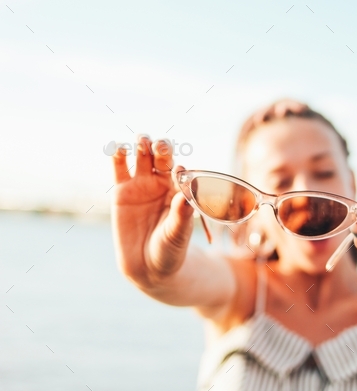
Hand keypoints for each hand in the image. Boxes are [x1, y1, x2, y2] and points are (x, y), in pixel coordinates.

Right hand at [111, 135, 193, 286]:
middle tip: (160, 147)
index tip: (178, 170)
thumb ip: (181, 216)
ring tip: (141, 141)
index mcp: (181, 189)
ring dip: (143, 145)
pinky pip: (120, 167)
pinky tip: (119, 148)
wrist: (147, 266)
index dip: (179, 168)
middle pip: (162, 157)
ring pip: (143, 156)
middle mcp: (162, 183)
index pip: (181, 171)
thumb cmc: (170, 249)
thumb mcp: (178, 234)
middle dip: (162, 148)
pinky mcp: (122, 190)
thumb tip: (186, 197)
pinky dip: (118, 155)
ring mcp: (142, 184)